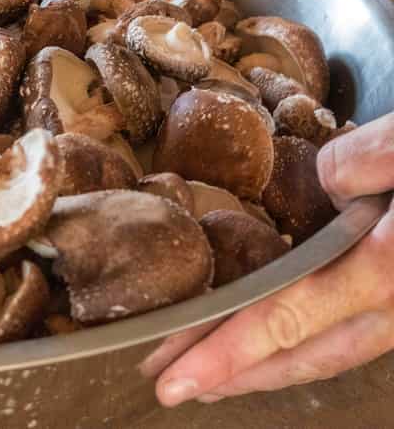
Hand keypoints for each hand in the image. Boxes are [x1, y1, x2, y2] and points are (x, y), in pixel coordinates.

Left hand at [143, 112, 393, 405]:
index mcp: (391, 268)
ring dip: (271, 368)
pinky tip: (288, 337)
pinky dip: (312, 343)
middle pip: (305, 354)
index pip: (291, 318)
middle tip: (171, 383)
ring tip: (216, 374)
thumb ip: (369, 159)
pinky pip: (358, 332)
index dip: (229, 351)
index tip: (174, 377)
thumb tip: (328, 182)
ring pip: (334, 353)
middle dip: (235, 374)